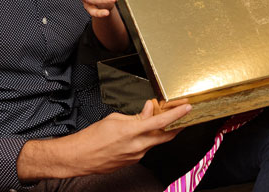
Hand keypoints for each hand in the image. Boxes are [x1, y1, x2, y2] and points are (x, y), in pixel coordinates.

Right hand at [17, 99, 190, 179]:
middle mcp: (137, 146)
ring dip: (159, 132)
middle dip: (177, 126)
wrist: (80, 157)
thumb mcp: (115, 119)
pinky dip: (147, 139)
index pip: (161, 121)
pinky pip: (145, 148)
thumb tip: (150, 109)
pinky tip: (140, 134)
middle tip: (184, 117)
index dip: (177, 114)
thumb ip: (137, 115)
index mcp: (132, 131)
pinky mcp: (133, 161)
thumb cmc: (93, 137)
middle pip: (166, 135)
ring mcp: (136, 156)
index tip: (188, 108)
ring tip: (155, 121)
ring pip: (155, 142)